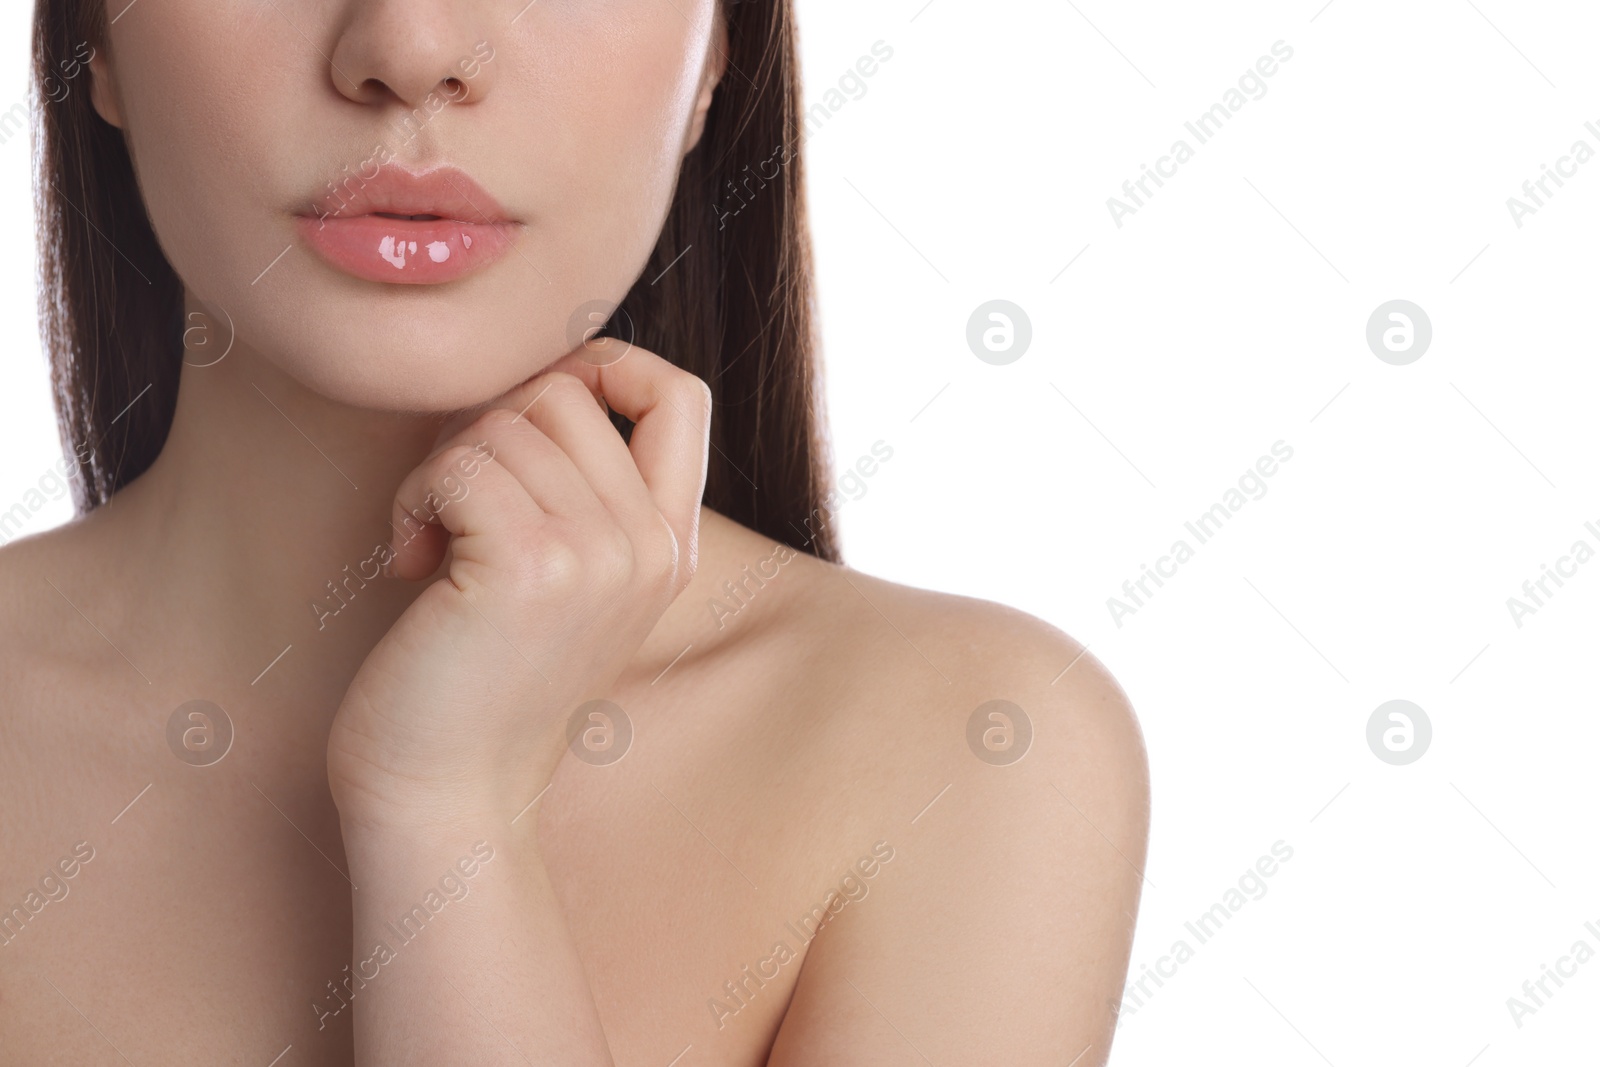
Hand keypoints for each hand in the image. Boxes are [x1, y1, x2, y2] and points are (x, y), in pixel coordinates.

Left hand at [325, 339, 711, 831]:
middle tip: (454, 510)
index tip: (526, 419)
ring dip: (440, 472)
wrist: (447, 801)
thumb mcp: (563, 583)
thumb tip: (539, 378)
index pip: (679, 395)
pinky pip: (459, 462)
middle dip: (486, 431)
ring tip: (430, 547)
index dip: (603, 367)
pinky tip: (409, 561)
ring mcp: (600, 556)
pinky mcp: (531, 565)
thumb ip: (580, 493)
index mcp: (669, 548)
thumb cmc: (477, 686)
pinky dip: (415, 499)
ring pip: (504, 421)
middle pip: (565, 391)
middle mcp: (650, 547)